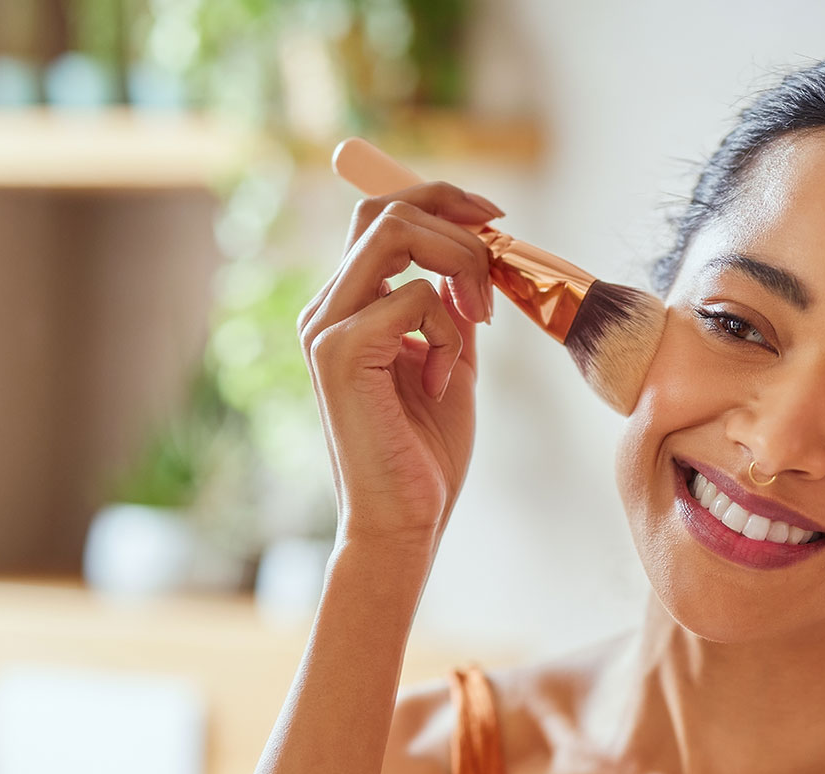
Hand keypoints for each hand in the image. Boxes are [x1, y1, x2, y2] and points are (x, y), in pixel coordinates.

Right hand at [297, 181, 503, 555]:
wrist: (404, 523)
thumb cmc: (425, 454)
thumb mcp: (451, 362)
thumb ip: (454, 309)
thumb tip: (481, 257)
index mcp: (346, 308)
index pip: (380, 216)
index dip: (439, 199)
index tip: (495, 218)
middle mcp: (325, 309)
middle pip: (384, 211)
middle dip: (457, 226)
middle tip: (499, 274)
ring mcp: (325, 328)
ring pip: (395, 236)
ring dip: (460, 268)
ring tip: (480, 324)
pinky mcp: (340, 352)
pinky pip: (414, 299)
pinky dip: (449, 335)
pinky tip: (444, 383)